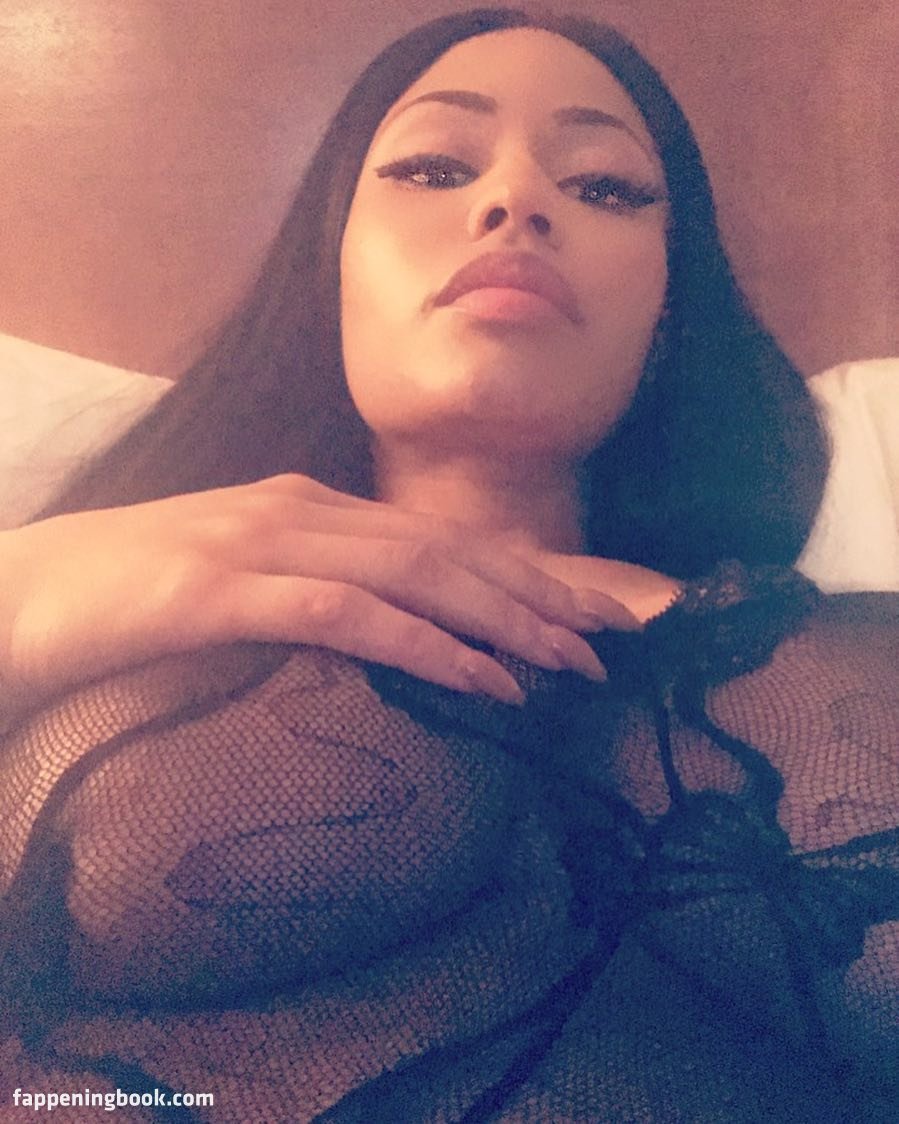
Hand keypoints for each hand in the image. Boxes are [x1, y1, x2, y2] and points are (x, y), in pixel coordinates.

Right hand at [0, 474, 634, 719]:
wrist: (13, 595)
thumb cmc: (125, 598)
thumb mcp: (236, 583)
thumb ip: (309, 589)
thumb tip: (387, 627)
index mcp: (306, 505)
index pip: (438, 537)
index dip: (521, 571)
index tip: (586, 610)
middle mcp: (299, 508)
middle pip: (446, 548)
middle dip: (537, 594)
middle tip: (610, 639)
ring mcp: (262, 540)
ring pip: (415, 574)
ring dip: (504, 620)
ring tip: (571, 663)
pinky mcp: (223, 586)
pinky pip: (349, 615)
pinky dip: (427, 646)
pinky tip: (485, 682)